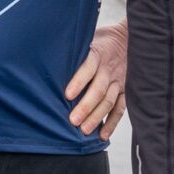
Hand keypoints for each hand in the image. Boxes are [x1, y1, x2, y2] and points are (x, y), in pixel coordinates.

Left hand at [64, 23, 126, 139]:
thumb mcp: (86, 38)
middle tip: (73, 121)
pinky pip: (121, 108)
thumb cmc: (98, 41)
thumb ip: (73, 50)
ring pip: (109, 101)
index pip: (88, 68)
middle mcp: (109, 69)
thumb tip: (45, 58)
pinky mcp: (125, 91)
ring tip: (84, 131)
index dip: (78, 82)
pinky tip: (103, 136)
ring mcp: (118, 81)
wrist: (128, 39)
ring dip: (97, 117)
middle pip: (99, 89)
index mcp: (97, 55)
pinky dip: (112, 122)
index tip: (67, 95)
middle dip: (86, 106)